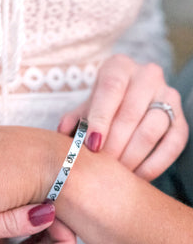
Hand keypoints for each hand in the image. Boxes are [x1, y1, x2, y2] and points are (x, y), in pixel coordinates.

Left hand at [58, 54, 187, 180]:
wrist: (126, 104)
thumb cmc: (100, 108)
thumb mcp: (84, 108)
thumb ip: (73, 119)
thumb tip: (62, 132)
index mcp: (119, 67)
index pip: (111, 88)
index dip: (100, 118)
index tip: (92, 145)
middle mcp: (147, 76)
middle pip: (131, 112)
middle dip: (114, 144)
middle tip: (101, 166)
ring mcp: (168, 96)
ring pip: (152, 129)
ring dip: (132, 156)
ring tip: (115, 173)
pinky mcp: (181, 120)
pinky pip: (173, 145)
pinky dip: (154, 165)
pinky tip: (136, 177)